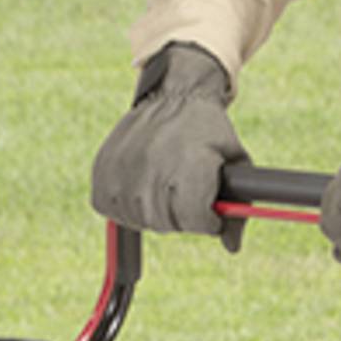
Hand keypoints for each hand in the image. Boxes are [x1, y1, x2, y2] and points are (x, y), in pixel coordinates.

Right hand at [90, 42, 246, 245]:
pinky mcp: (102, 172)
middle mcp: (153, 167)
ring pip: (140, 220)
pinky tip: (140, 184)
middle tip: (185, 188)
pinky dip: (127, 205)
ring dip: (154, 210)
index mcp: (189, 165)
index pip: (195, 220)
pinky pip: (113, 210)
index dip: (206, 219)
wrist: (174, 93)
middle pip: (167, 224)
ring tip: (163, 182)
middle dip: (182, 214)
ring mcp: (123, 170)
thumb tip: (233, 248)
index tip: (209, 207)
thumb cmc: (207, 130)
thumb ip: (238, 207)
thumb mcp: (234, 161)